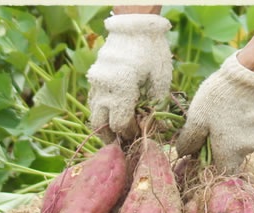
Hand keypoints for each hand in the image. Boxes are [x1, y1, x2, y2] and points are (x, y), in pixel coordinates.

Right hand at [87, 14, 172, 141]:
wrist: (134, 27)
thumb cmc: (152, 53)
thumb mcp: (160, 81)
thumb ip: (155, 107)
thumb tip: (155, 128)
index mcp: (121, 89)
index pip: (121, 125)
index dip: (131, 134)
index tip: (141, 135)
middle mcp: (103, 89)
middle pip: (100, 126)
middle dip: (112, 138)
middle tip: (125, 143)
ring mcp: (95, 84)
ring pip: (93, 116)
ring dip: (105, 127)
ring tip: (119, 133)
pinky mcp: (94, 80)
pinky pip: (93, 103)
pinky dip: (102, 113)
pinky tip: (114, 116)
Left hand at [176, 52, 253, 173]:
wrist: (249, 74)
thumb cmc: (218, 98)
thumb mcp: (196, 119)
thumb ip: (189, 140)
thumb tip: (183, 153)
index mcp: (230, 153)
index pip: (222, 172)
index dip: (212, 164)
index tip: (204, 151)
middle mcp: (248, 150)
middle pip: (232, 156)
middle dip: (222, 146)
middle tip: (212, 127)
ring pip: (243, 143)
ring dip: (234, 135)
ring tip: (225, 114)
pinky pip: (253, 131)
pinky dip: (245, 125)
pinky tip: (239, 109)